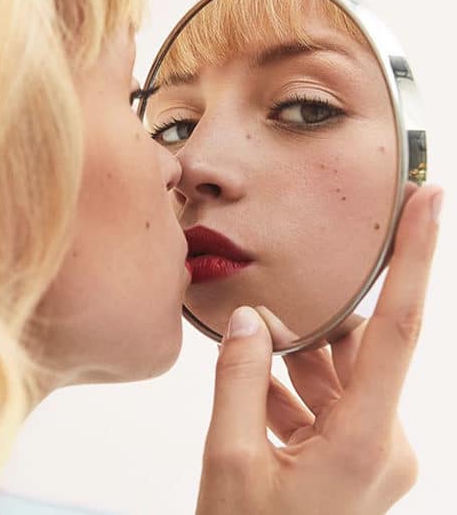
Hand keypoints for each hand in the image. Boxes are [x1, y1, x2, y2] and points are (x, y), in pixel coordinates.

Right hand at [196, 185, 441, 514]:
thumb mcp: (230, 460)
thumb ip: (240, 379)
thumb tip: (251, 320)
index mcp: (363, 444)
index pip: (397, 329)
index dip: (416, 259)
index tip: (432, 202)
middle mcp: (383, 443)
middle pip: (356, 352)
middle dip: (311, 329)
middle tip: (267, 318)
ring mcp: (373, 453)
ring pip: (340, 375)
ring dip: (296, 360)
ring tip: (253, 355)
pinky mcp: (357, 458)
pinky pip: (329, 400)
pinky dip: (294, 387)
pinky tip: (258, 385)